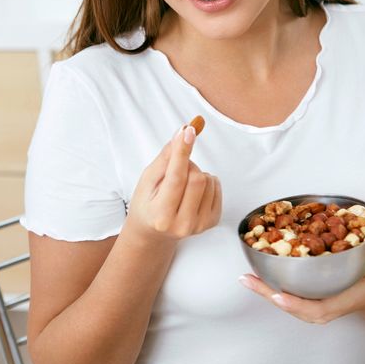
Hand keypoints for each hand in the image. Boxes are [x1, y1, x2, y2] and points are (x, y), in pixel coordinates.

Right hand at [127, 123, 221, 241]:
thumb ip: (166, 157)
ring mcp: (199, 226)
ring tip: (182, 183)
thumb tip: (182, 133)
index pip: (176, 178)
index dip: (182, 152)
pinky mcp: (212, 222)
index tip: (188, 130)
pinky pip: (217, 187)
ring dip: (197, 173)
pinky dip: (207, 181)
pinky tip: (193, 190)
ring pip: (208, 181)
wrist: (154, 232)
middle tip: (176, 170)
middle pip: (197, 178)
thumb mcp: (148, 179)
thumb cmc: (148, 203)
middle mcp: (182, 224)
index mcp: (161, 215)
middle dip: (187, 164)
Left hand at [238, 248, 364, 323]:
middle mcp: (322, 308)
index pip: (315, 310)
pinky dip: (268, 287)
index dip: (296, 305)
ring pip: (284, 302)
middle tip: (248, 280)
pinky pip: (284, 295)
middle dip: (268, 294)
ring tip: (245, 278)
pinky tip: (253, 275)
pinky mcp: (305, 299)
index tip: (279, 297)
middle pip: (291, 307)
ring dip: (264, 291)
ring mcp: (312, 306)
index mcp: (338, 303)